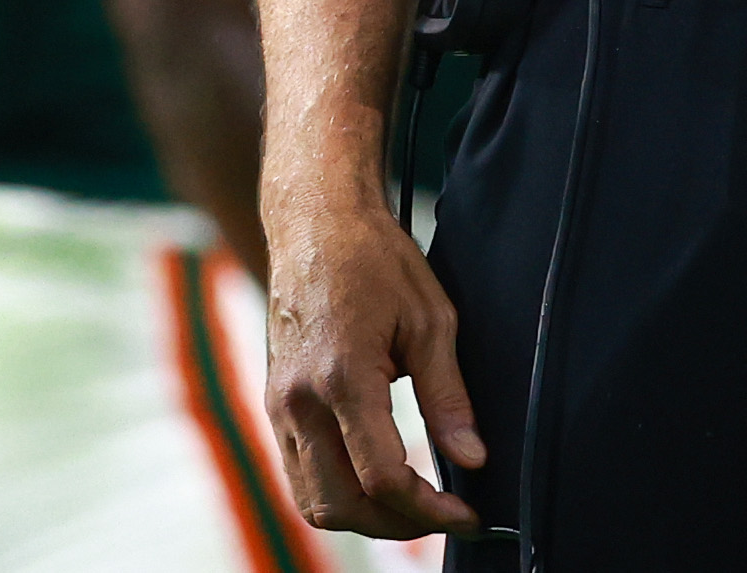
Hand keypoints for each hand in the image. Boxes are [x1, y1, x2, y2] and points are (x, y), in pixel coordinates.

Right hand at [262, 189, 482, 539]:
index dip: (430, 510)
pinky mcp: (274, 402)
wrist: (314, 221)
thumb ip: (448, 397)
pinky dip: (337, 492)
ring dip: (363, 516)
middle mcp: (299, 400)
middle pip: (341, 505)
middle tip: (443, 513)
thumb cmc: (375, 259)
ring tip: (411, 503)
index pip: (382, 478)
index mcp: (342, 378)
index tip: (468, 511)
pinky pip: (298, 474)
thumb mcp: (430, 320)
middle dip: (397, 525)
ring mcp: (279, 404)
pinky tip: (375, 477)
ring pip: (312, 500)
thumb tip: (472, 460)